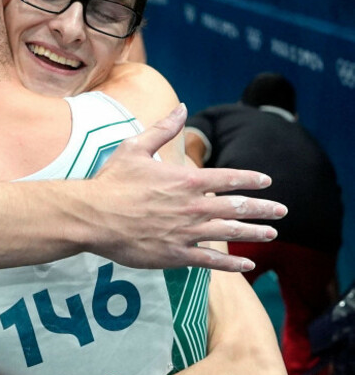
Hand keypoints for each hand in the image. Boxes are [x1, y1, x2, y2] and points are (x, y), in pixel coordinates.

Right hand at [91, 104, 286, 273]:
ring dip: (253, 233)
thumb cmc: (111, 181)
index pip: (229, 178)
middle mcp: (192, 206)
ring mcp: (186, 232)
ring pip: (229, 233)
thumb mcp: (135, 147)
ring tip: (272, 234)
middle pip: (237, 207)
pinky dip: (231, 264)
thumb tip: (181, 108)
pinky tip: (247, 265)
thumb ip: (163, 130)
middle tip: (282, 211)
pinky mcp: (175, 255)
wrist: (92, 216)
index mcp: (186, 179)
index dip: (251, 179)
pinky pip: (211, 261)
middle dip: (263, 209)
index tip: (267, 181)